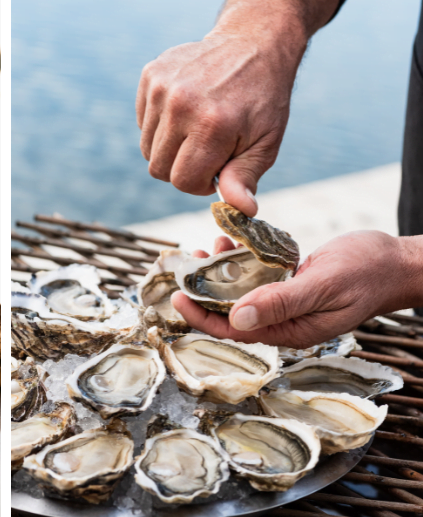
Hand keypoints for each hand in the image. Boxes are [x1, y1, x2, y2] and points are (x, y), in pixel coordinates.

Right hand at [135, 30, 298, 216]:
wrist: (253, 42)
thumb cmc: (263, 99)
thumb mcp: (265, 141)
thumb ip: (245, 177)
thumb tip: (242, 211)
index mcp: (212, 125)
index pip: (181, 180)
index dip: (199, 184)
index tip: (216, 170)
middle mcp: (182, 104)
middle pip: (159, 168)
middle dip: (182, 168)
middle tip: (207, 150)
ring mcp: (162, 87)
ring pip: (147, 147)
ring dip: (170, 147)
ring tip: (197, 129)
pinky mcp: (151, 75)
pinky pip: (143, 122)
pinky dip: (161, 124)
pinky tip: (186, 109)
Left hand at [171, 231, 414, 348]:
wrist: (397, 261)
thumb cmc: (367, 272)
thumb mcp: (323, 285)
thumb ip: (281, 302)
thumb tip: (236, 317)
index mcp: (290, 331)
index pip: (234, 331)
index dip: (202, 316)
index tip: (177, 296)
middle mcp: (284, 322)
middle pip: (232, 313)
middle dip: (205, 291)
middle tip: (189, 264)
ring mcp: (288, 304)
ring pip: (243, 293)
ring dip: (222, 272)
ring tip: (209, 246)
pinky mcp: (292, 286)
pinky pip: (258, 278)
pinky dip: (243, 262)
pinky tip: (233, 243)